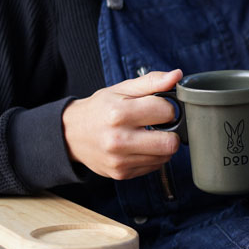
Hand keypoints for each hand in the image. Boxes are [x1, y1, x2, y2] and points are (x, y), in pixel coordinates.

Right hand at [62, 70, 182, 179]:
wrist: (71, 134)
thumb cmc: (100, 109)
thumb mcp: (122, 89)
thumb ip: (152, 81)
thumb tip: (177, 75)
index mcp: (119, 113)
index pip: (166, 112)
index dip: (168, 108)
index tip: (159, 108)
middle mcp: (118, 139)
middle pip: (170, 143)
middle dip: (172, 132)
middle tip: (161, 126)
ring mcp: (120, 160)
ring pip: (165, 157)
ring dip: (163, 146)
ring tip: (149, 135)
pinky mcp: (122, 173)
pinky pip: (154, 167)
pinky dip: (153, 157)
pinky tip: (141, 147)